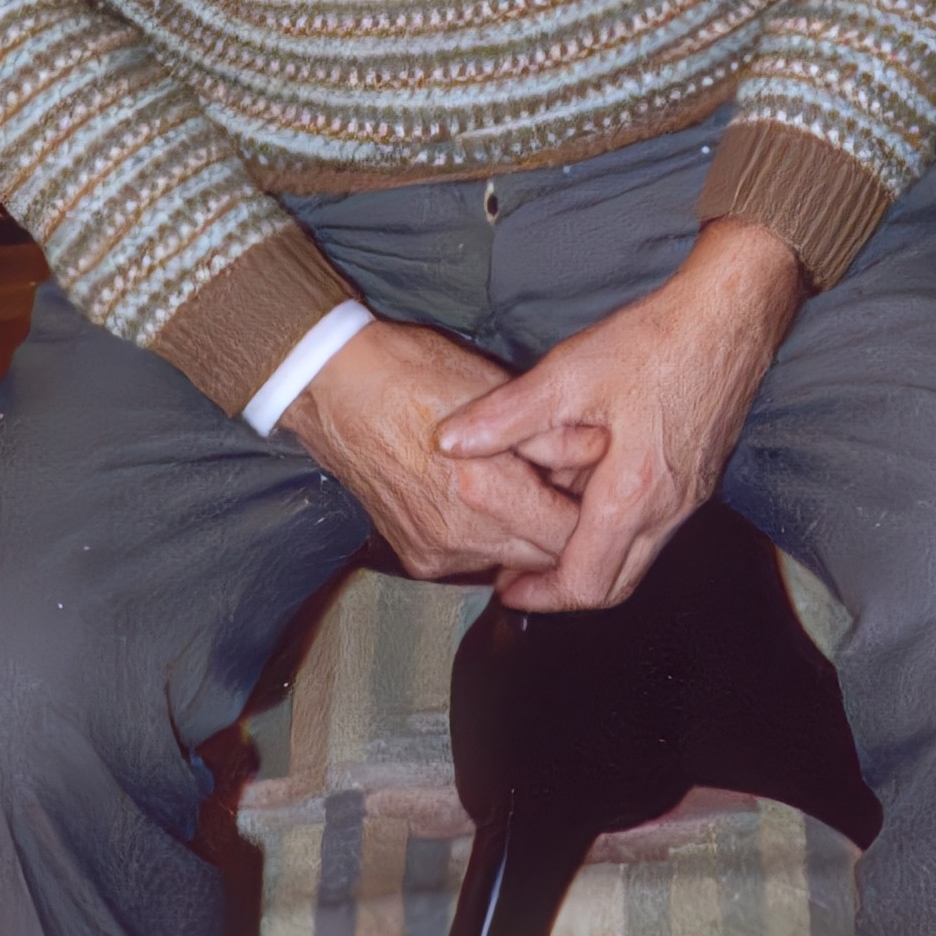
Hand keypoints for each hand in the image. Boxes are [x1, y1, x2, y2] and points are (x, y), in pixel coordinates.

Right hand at [283, 322, 585, 583]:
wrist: (335, 388)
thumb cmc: (411, 372)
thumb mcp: (494, 388)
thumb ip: (551, 436)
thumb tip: (599, 452)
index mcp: (483, 485)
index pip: (566, 532)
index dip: (591, 512)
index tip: (597, 490)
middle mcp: (459, 531)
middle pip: (543, 557)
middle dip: (562, 527)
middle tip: (567, 488)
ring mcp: (435, 551)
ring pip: (510, 563)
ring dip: (526, 535)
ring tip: (524, 488)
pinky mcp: (417, 558)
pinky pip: (473, 562)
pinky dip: (489, 539)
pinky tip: (484, 500)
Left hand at [434, 219, 804, 612]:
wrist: (730, 315)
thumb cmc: (656, 342)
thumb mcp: (570, 373)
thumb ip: (506, 414)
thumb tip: (449, 441)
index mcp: (633, 495)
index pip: (585, 582)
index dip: (539, 595)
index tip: (506, 590)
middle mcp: (668, 509)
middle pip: (615, 585)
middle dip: (563, 589)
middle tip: (521, 578)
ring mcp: (690, 496)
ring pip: (636, 556)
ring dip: (591, 556)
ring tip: (547, 532)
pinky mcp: (699, 476)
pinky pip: (654, 526)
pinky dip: (617, 528)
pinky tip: (590, 492)